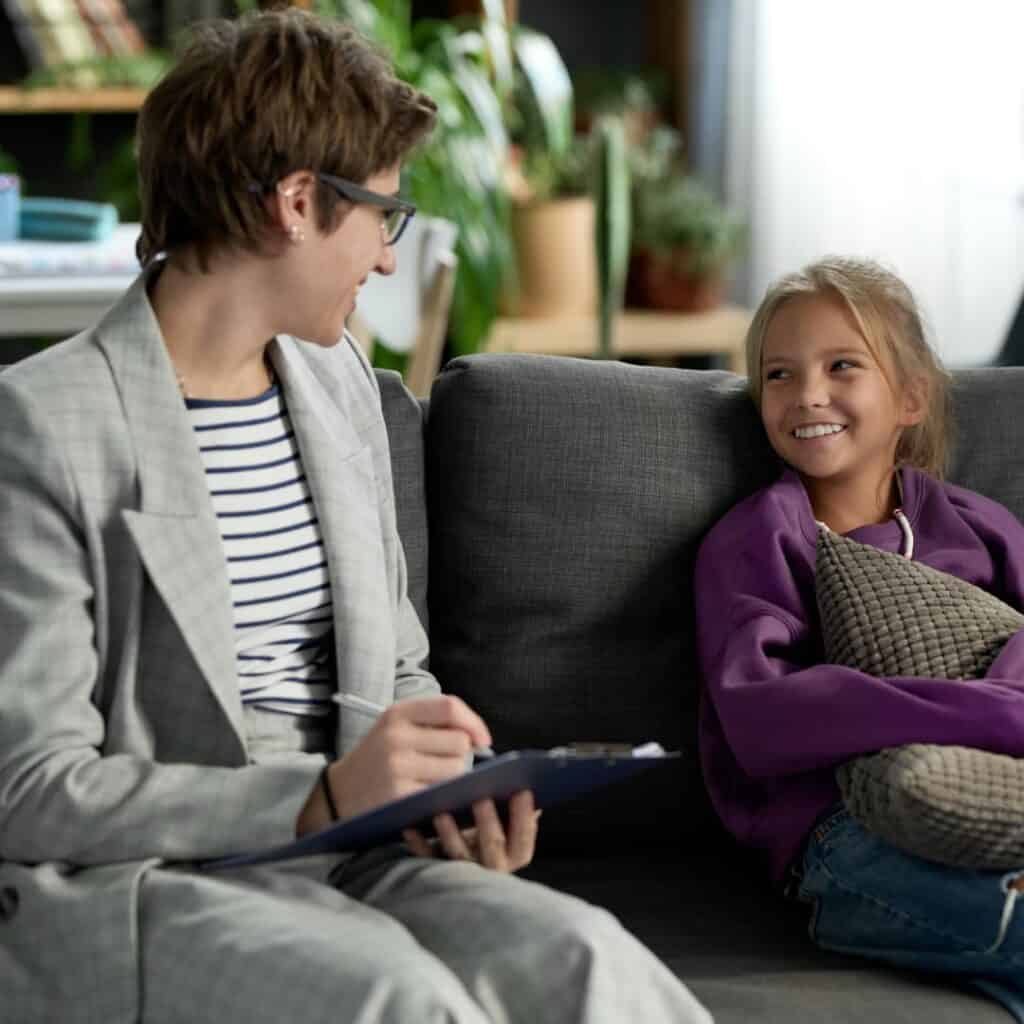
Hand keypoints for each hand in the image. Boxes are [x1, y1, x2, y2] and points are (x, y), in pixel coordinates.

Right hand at [296, 695, 490, 834]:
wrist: (339, 793)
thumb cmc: (378, 757)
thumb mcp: (396, 727)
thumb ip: (433, 722)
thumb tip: (478, 737)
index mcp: (398, 713)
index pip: (450, 707)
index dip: (474, 722)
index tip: (483, 739)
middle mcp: (396, 737)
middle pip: (459, 742)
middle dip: (461, 755)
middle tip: (444, 763)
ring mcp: (397, 767)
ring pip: (455, 770)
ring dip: (453, 777)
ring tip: (431, 779)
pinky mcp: (399, 796)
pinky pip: (441, 794)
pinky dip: (441, 797)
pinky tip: (425, 795)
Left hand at [402, 790, 540, 872]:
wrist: (467, 852)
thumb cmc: (493, 822)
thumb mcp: (509, 816)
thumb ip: (519, 805)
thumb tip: (530, 779)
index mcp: (514, 852)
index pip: (523, 838)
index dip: (525, 816)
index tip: (522, 791)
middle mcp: (493, 865)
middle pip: (492, 846)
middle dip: (487, 823)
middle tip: (481, 798)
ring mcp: (465, 870)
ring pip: (458, 855)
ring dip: (450, 834)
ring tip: (441, 813)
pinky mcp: (437, 869)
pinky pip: (427, 858)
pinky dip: (418, 843)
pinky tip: (410, 827)